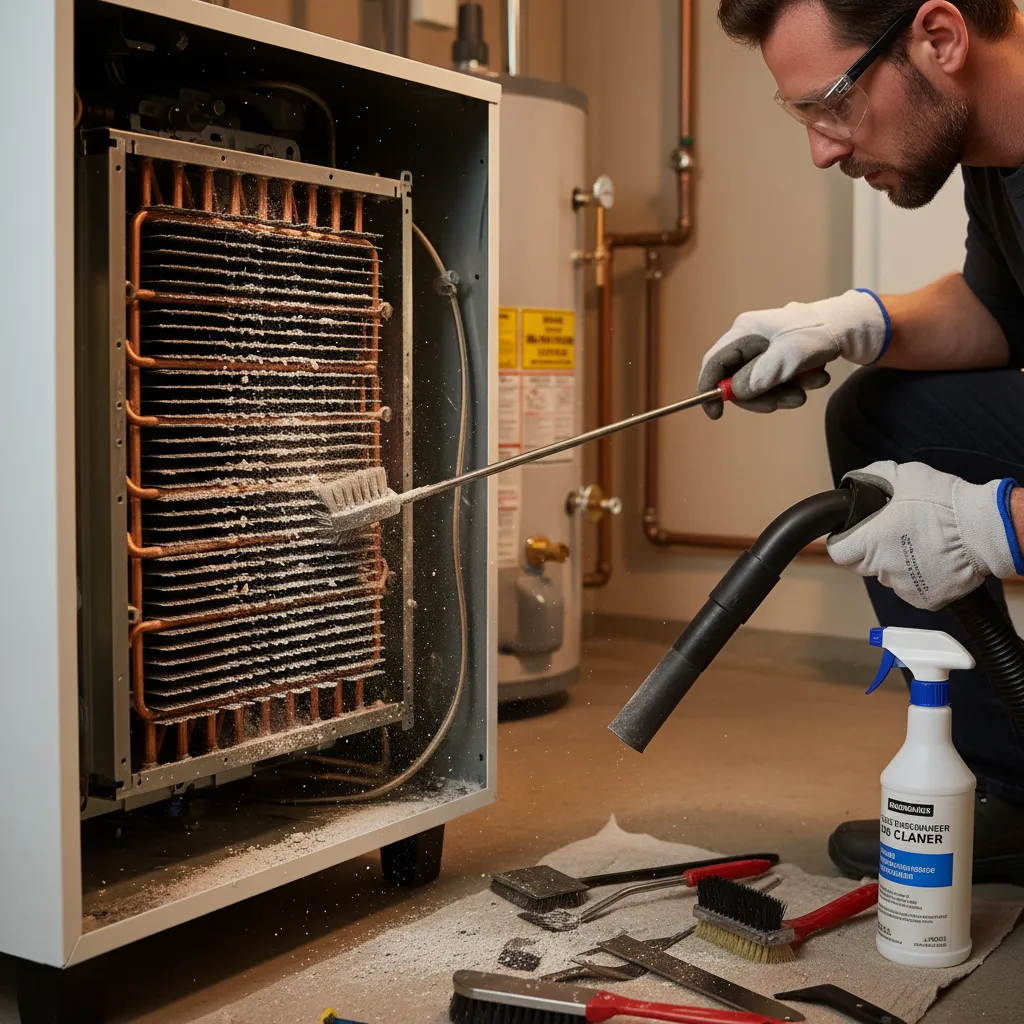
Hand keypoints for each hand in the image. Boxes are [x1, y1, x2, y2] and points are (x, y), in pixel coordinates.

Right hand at [696, 289, 888, 418]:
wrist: (855, 326)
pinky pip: (777, 383)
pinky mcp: (781, 359)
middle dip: (763, 396)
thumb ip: (763, 373)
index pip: (714, 362)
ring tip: (811, 386)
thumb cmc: (821, 331)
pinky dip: (795, 386)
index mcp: (746, 331)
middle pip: (737, 380)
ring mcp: (766, 350)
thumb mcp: (792, 354)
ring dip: (785, 393)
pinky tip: (816, 377)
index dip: (709, 389)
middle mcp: (751, 340)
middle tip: (789, 402)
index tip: (715, 414)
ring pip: (760, 386)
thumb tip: (738, 392)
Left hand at [827, 461, 1023, 610]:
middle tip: (893, 535)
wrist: (984, 529)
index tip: (853, 536)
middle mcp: (882, 567)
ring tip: (922, 544)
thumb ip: (872, 480)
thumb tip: (857, 486)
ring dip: (898, 564)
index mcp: (869, 541)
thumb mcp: (901, 476)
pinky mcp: (924, 599)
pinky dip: (920, 577)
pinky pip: (913, 589)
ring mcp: (903, 586)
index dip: (845, 541)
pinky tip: (934, 559)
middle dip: (871, 551)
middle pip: (862, 565)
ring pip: (889, 576)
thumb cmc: (945, 503)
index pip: (839, 551)